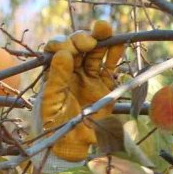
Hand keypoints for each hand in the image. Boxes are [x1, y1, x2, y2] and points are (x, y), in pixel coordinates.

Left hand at [37, 20, 123, 168]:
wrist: (73, 144)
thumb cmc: (56, 125)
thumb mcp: (52, 102)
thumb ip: (57, 78)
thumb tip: (64, 53)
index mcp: (56, 71)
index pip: (59, 49)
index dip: (64, 44)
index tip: (69, 49)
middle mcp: (72, 69)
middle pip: (79, 45)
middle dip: (83, 38)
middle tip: (90, 41)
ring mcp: (90, 74)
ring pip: (96, 50)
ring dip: (101, 38)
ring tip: (105, 29)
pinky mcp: (105, 82)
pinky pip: (110, 64)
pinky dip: (115, 53)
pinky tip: (119, 43)